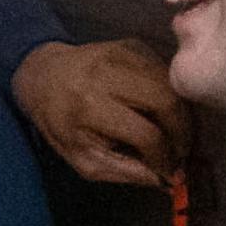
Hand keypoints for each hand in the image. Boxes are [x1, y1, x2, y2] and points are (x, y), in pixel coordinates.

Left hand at [11, 38, 182, 189]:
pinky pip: (165, 71)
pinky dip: (173, 92)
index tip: (171, 171)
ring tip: (178, 133)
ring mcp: (120, 53)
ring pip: (171, 84)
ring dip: (183, 112)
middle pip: (166, 101)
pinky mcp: (131, 45)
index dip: (165, 157)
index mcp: (88, 106)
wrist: (43, 75)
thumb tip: (169, 181)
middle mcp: (105, 75)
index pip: (145, 134)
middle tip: (183, 151)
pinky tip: (165, 110)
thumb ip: (125, 172)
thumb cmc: (60, 122)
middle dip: (183, 131)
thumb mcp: (83, 158)